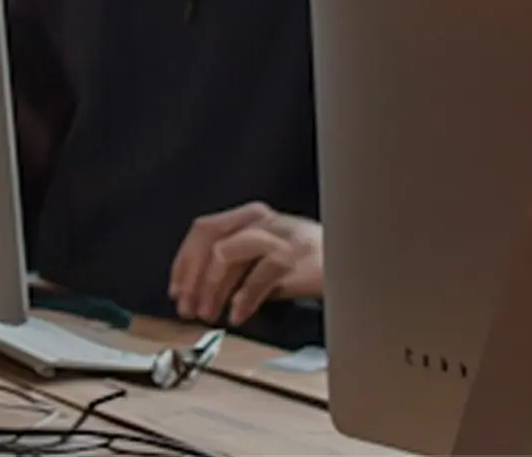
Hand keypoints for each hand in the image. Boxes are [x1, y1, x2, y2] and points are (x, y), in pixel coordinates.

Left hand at [169, 203, 323, 325]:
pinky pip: (259, 278)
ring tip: (208, 313)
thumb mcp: (266, 254)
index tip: (176, 290)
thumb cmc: (309, 262)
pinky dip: (243, 299)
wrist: (356, 263)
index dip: (184, 261)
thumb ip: (236, 262)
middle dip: (192, 276)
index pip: (204, 229)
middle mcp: (263, 220)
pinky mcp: (297, 259)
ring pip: (227, 254)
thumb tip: (196, 288)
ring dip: (211, 288)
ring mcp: (280, 237)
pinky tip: (238, 315)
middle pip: (210, 239)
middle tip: (186, 306)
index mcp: (251, 215)